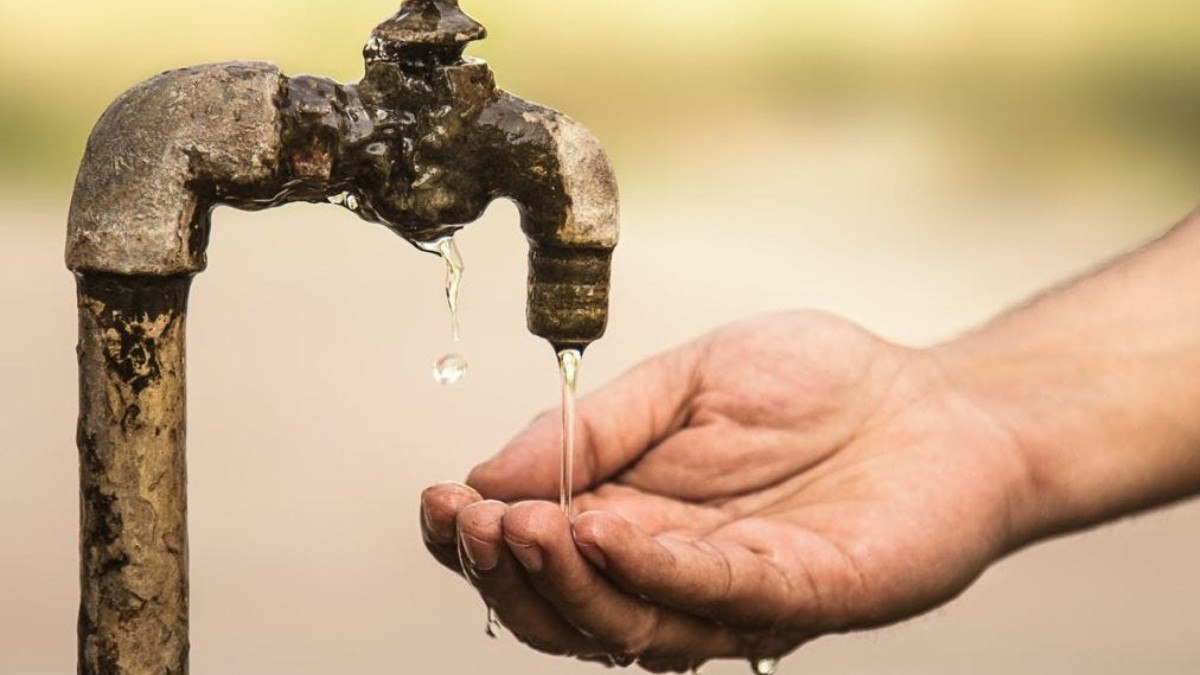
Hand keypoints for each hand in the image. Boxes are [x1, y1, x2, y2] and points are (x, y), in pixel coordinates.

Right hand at [421, 312, 1031, 671]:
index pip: (535, 555)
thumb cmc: (816, 386)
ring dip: (565, 583)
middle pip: (568, 613)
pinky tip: (610, 532)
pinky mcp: (806, 593)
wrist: (939, 399)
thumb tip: (486, 471)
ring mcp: (738, 596)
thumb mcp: (684, 381)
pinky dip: (658, 571)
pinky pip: (722, 597)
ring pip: (629, 627)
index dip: (474, 540)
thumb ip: (595, 429)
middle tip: (473, 521)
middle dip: (506, 573)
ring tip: (524, 527)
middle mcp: (674, 574)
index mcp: (634, 521)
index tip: (436, 499)